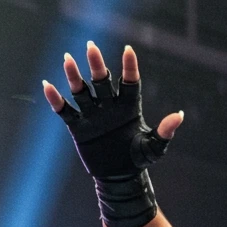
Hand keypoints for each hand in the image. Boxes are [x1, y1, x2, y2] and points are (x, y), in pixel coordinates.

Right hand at [42, 42, 182, 176]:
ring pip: (82, 90)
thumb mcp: (153, 148)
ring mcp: (93, 114)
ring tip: (68, 59)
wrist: (120, 179)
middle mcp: (109, 106)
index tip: (129, 50)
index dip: (129, 67)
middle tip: (91, 47)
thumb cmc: (138, 161)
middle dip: (96, 65)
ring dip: (74, 76)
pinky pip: (65, 111)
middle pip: (102, 81)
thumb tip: (178, 116)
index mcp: (129, 107)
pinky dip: (56, 100)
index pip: (130, 82)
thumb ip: (165, 132)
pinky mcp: (78, 127)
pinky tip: (48, 86)